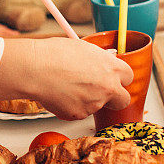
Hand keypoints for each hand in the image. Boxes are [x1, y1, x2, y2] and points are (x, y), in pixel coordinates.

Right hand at [0, 37, 133, 120]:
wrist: (35, 69)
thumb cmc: (54, 54)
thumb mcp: (83, 48)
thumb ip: (99, 58)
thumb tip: (104, 60)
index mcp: (112, 67)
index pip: (128, 77)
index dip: (119, 78)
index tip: (111, 77)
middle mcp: (108, 87)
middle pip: (123, 100)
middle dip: (114, 97)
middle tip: (99, 91)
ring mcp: (94, 103)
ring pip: (97, 106)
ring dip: (88, 100)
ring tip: (67, 86)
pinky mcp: (79, 115)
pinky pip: (79, 112)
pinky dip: (72, 106)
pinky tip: (60, 94)